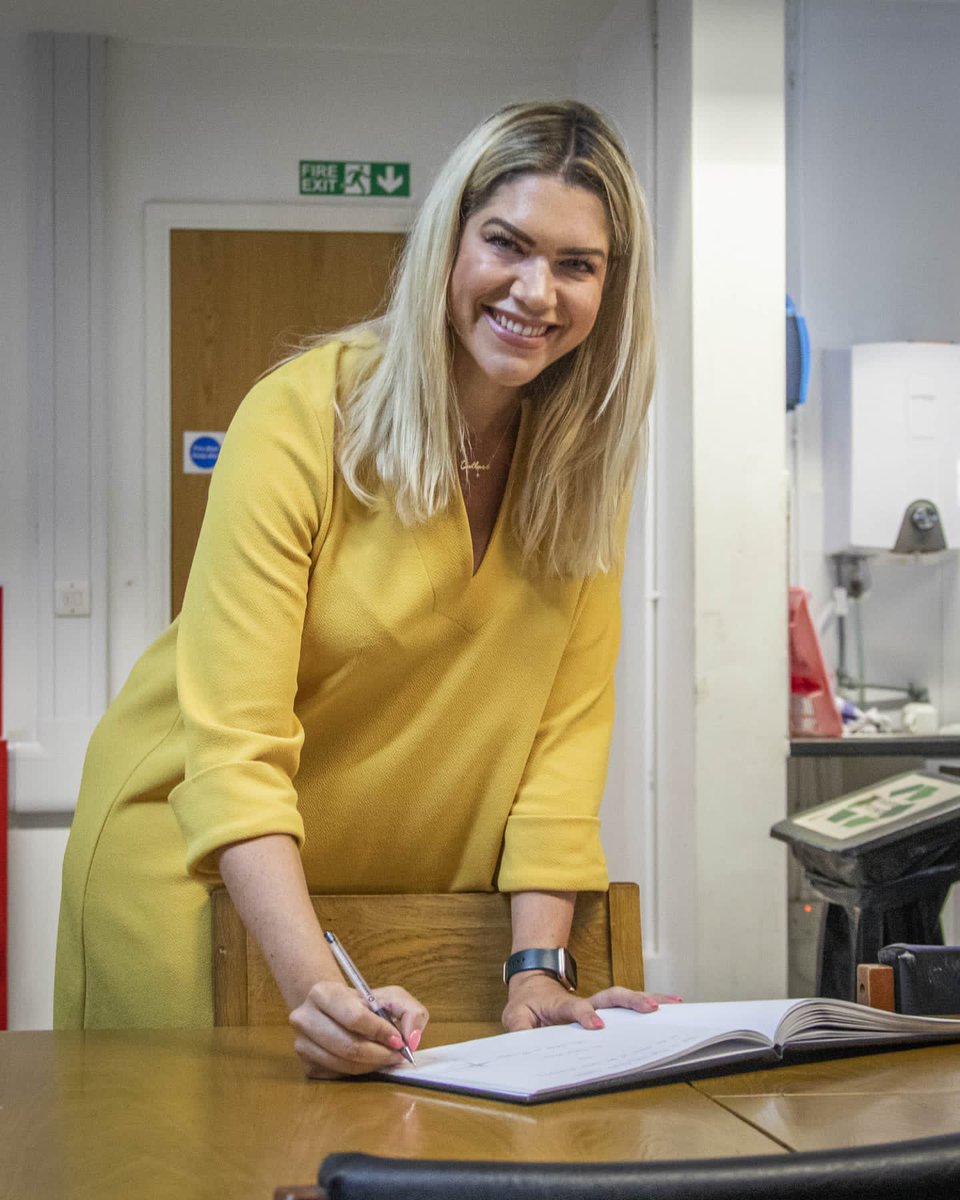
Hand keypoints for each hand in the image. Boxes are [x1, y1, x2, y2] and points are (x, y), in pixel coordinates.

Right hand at [289, 980, 428, 1078]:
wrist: (330, 1009)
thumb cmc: (362, 1003)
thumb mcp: (389, 996)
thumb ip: (410, 1011)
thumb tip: (412, 1039)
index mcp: (323, 993)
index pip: (354, 1018)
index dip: (380, 1032)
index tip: (399, 1040)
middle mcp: (305, 1018)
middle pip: (348, 1046)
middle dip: (379, 1054)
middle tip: (396, 1055)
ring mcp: (302, 1044)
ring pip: (344, 1064)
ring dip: (371, 1065)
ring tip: (385, 1057)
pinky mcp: (306, 1065)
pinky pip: (338, 1075)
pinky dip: (359, 1072)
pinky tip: (367, 1061)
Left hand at [502, 970, 681, 1031]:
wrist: (532, 982)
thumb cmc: (525, 1002)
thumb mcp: (514, 1016)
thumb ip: (519, 1029)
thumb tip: (525, 1045)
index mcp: (560, 1005)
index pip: (574, 1009)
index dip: (585, 1015)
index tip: (597, 1026)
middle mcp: (583, 1002)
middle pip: (609, 997)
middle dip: (630, 1000)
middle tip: (652, 1007)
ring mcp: (594, 1004)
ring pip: (622, 999)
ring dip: (646, 999)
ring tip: (674, 1004)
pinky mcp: (602, 1008)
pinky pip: (625, 1008)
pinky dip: (647, 1004)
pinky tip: (670, 1006)